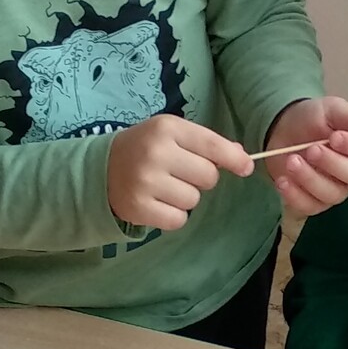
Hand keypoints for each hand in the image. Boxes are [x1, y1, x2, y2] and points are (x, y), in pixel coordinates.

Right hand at [107, 112, 253, 232]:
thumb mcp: (172, 135)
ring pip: (194, 200)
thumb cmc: (146, 148)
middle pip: (208, 176)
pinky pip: (178, 220)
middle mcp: (156, 153)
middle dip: (201, 178)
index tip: (246, 167)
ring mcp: (145, 182)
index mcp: (167, 128)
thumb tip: (243, 160)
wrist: (101, 169)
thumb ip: (207, 144)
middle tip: (179, 173)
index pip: (213, 146)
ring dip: (185, 198)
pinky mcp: (138, 208)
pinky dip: (173, 215)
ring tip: (165, 187)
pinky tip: (158, 203)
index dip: (234, 159)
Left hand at [260, 97, 347, 218]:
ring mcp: (335, 189)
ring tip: (292, 160)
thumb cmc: (312, 119)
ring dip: (311, 178)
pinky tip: (283, 180)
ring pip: (333, 194)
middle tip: (312, 149)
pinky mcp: (314, 201)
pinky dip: (295, 195)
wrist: (282, 129)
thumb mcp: (330, 110)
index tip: (335, 137)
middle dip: (334, 163)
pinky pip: (310, 207)